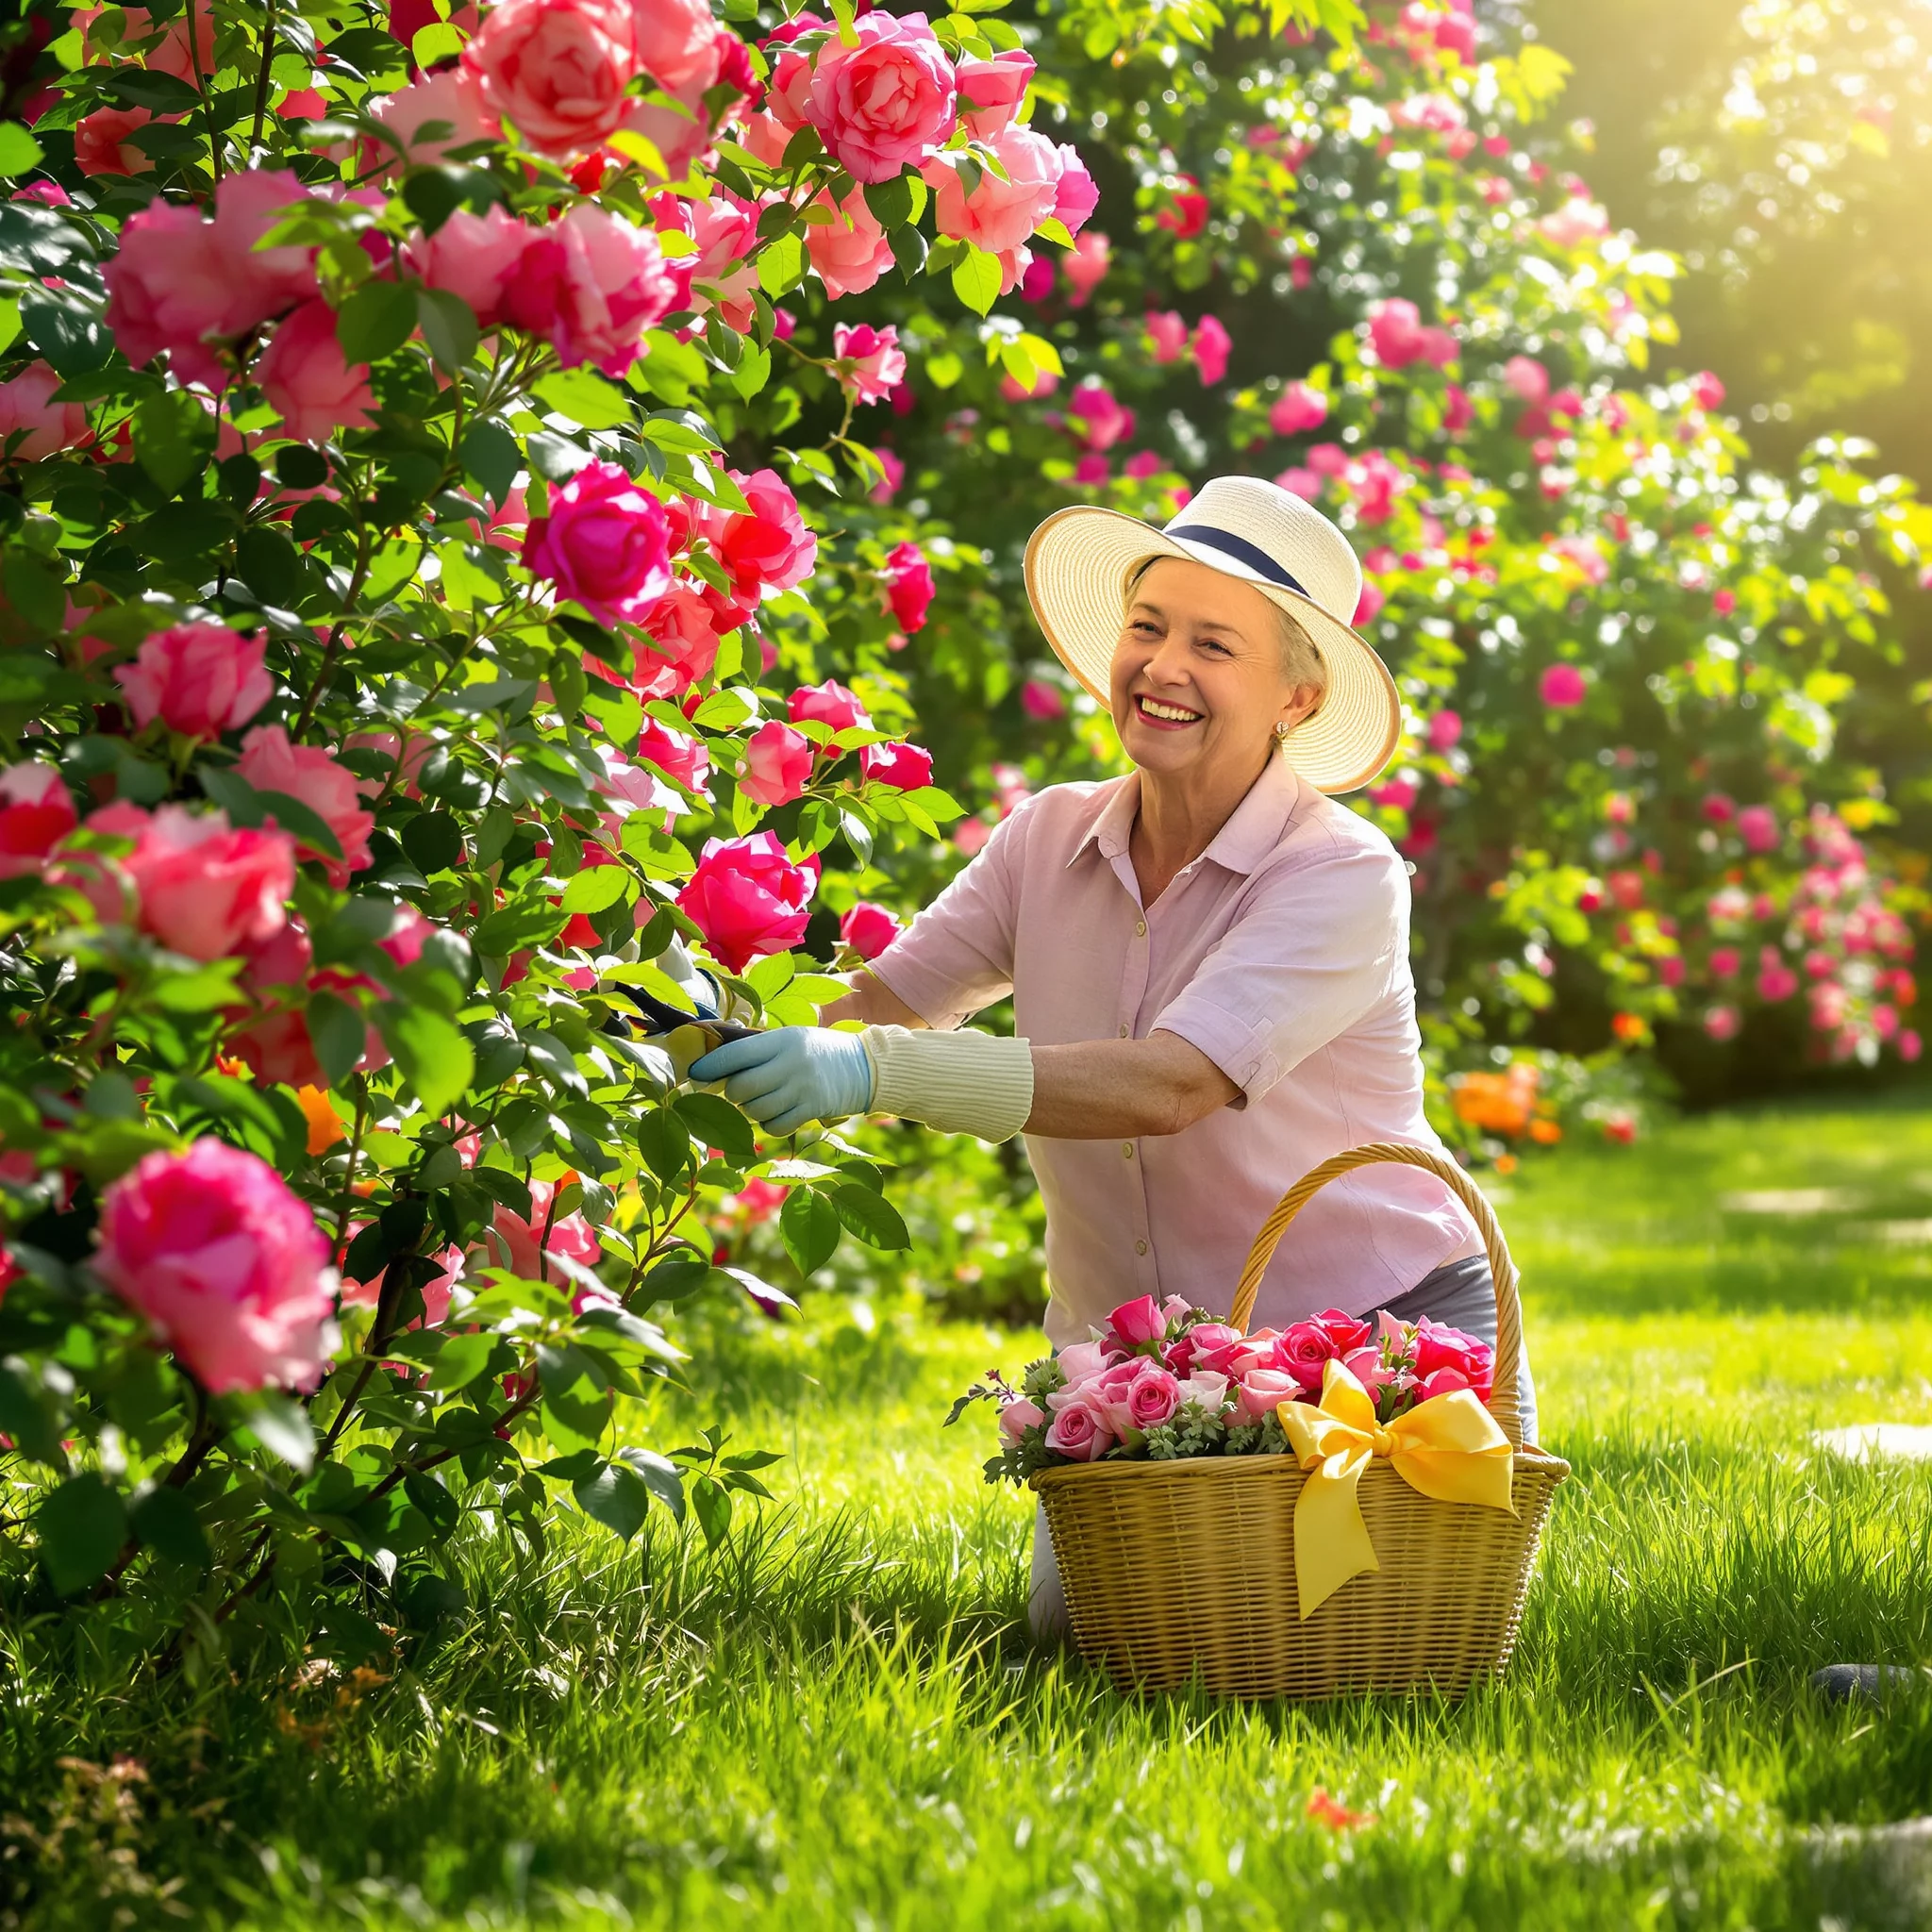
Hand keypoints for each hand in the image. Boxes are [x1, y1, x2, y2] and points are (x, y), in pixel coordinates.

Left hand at [689, 1028, 875, 1134]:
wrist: (864, 1066)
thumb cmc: (816, 1050)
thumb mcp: (790, 1038)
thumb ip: (757, 1047)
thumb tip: (713, 1060)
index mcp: (781, 1040)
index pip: (735, 1054)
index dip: (710, 1066)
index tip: (694, 1073)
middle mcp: (791, 1063)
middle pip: (741, 1088)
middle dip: (732, 1093)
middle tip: (737, 1090)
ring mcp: (803, 1089)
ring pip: (755, 1111)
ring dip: (750, 1110)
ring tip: (759, 1100)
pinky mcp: (812, 1110)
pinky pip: (774, 1126)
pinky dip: (768, 1124)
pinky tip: (776, 1113)